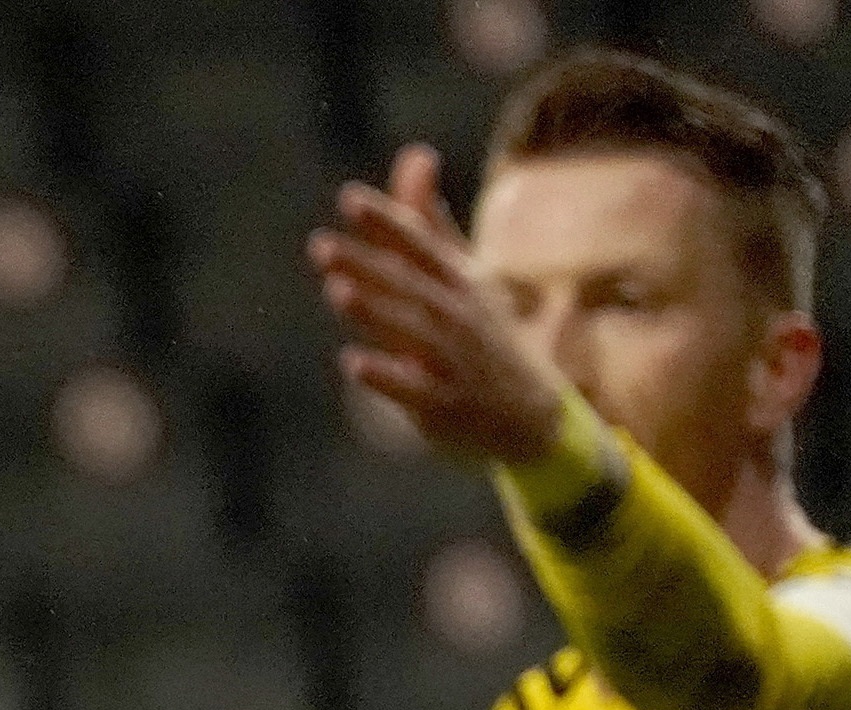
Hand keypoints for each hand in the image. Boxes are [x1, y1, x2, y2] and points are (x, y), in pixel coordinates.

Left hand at [307, 143, 565, 464]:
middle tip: (320, 246)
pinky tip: (352, 363)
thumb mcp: (462, 274)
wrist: (529, 414)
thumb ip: (428, 221)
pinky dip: (386, 376)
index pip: (419, 246)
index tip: (349, 200)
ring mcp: (454, 360)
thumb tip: (414, 155)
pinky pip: (414, 389)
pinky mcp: (445, 404)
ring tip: (336, 291)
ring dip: (375, 311)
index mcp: (457, 280)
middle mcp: (457, 315)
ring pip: (412, 331)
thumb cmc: (482, 334)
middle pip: (408, 285)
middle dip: (367, 264)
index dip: (386, 223)